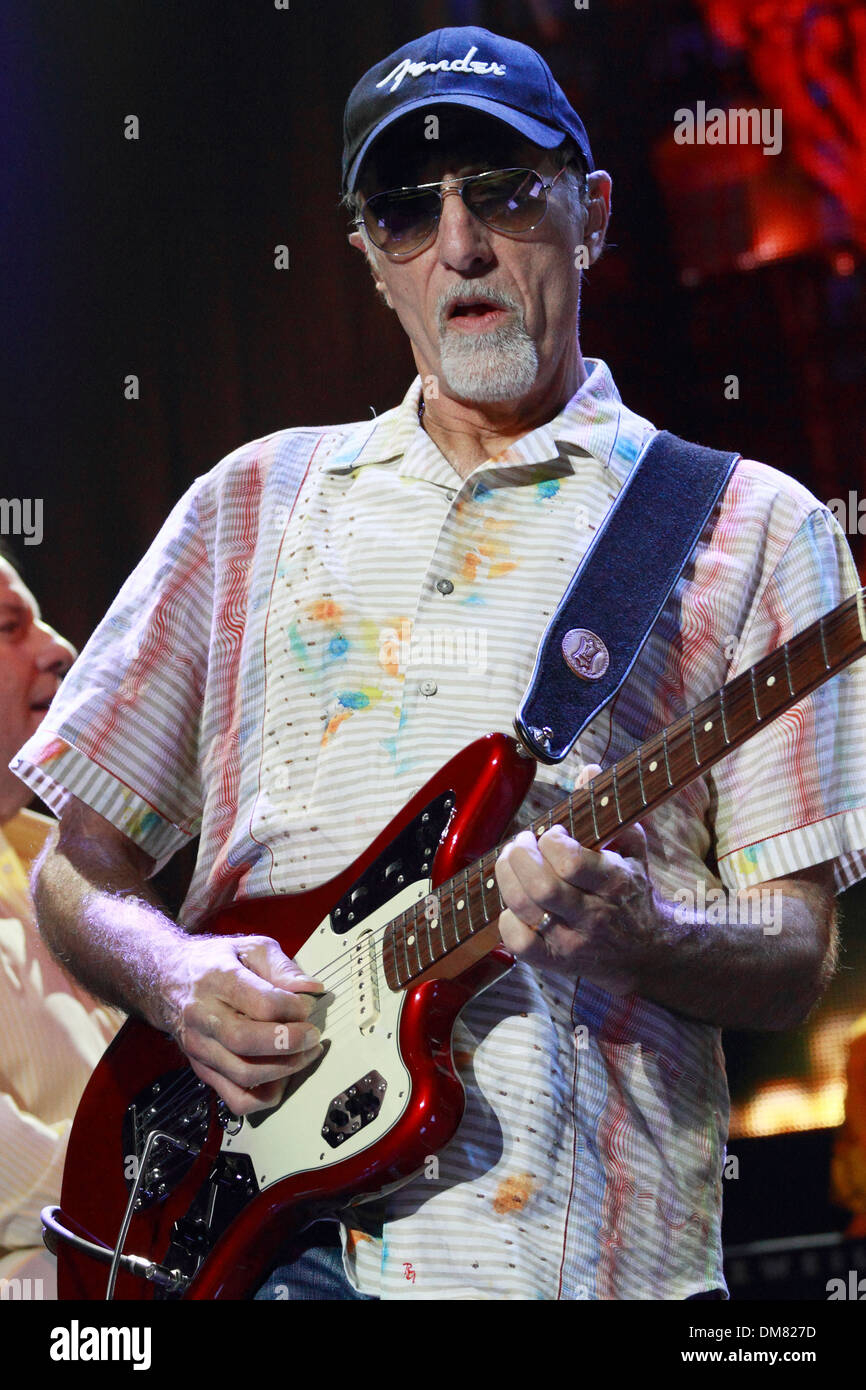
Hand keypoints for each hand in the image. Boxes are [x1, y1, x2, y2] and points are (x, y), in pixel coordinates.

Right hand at [158, 933, 323, 1114]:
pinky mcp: (202, 1070)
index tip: (309, 1005)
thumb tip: (311, 989)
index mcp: (217, 979)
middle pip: (248, 1042)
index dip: (295, 1008)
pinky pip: (236, 1099)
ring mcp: (200, 1047)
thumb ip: (282, 967)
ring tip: (304, 1053)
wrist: (167, 980)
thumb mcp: (250, 948)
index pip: (262, 1003)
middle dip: (290, 1042)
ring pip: (244, 1073)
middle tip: (312, 1035)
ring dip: (284, 1069)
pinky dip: (265, 1097)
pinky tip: (281, 1076)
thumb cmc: (213, 963)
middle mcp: (203, 1016)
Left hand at [494, 766, 660, 989]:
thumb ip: (607, 807)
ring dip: (508, 878)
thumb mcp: (631, 845)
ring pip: (524, 910)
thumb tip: (589, 770)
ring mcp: (572, 942)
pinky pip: (517, 942)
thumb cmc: (633, 888)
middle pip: (542, 888)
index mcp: (616, 883)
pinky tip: (517, 901)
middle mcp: (594, 917)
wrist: (648, 950)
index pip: (572, 862)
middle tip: (522, 843)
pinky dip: (507, 917)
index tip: (553, 832)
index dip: (552, 841)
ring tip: (513, 862)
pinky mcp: (554, 962)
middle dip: (521, 856)